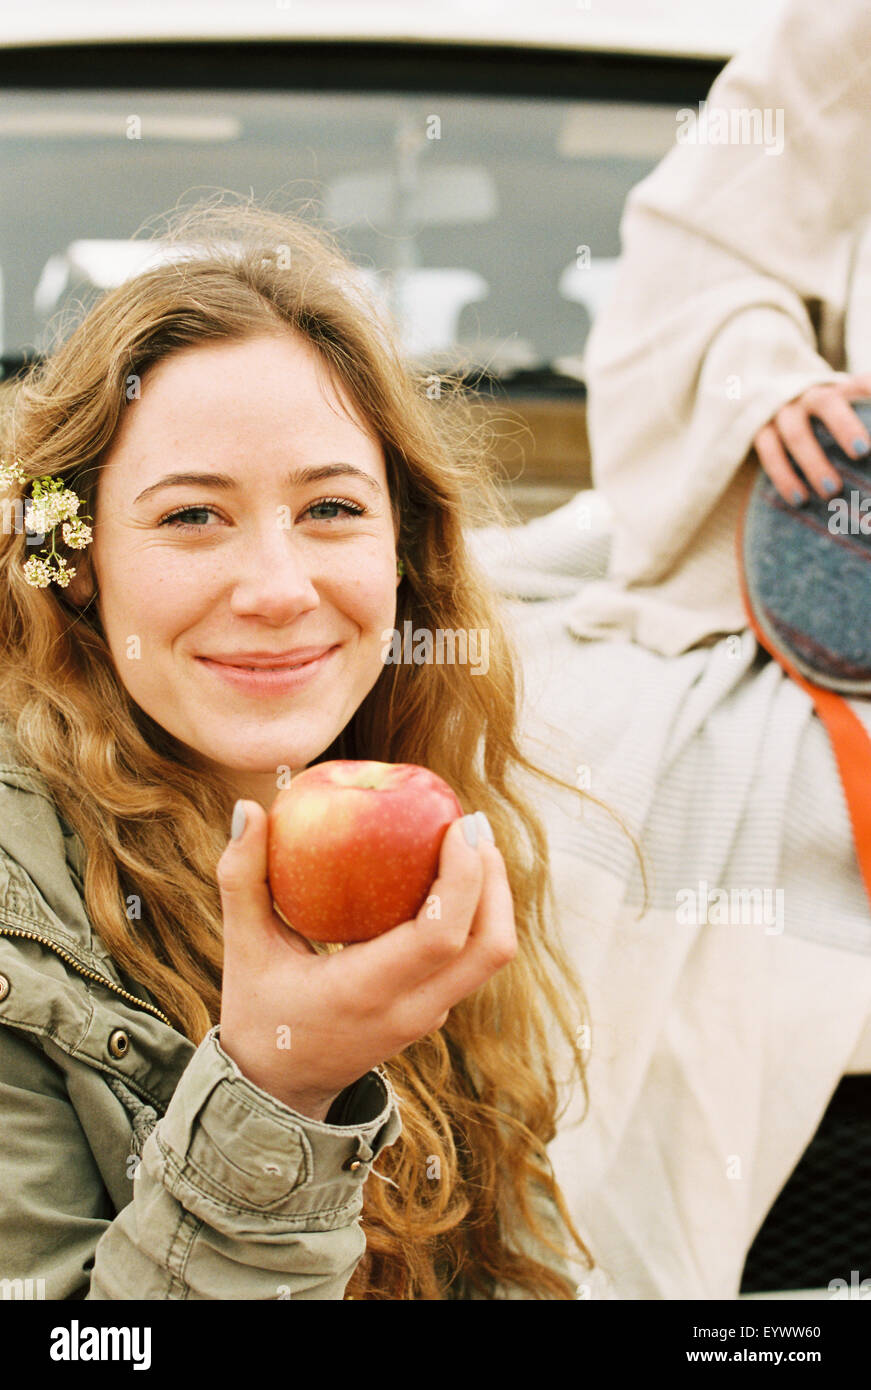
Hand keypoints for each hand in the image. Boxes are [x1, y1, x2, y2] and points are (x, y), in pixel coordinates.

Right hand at [216, 802, 515, 1120]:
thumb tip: (247, 808)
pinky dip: (477, 914)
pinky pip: (474, 961)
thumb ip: (240, 878)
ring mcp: (428, 1017)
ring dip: (493, 895)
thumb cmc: (258, 1012)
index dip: (464, 877)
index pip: (440, 936)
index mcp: (365, 992)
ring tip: (470, 843)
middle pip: (490, 946)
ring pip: (492, 957)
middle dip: (493, 878)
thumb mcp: (241, 947)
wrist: (277, 1091)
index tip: (457, 826)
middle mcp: (409, 1010)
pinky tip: (451, 875)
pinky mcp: (433, 1014)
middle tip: (472, 823)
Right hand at [752, 374, 870, 505]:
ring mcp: (780, 412)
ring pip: (796, 434)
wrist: (765, 401)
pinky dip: (784, 478)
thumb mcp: (836, 408)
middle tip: (863, 451)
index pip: (858, 384)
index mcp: (833, 387)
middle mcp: (807, 394)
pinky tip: (800, 499)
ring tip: (832, 490)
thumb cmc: (815, 417)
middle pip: (826, 403)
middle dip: (844, 426)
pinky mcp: (758, 431)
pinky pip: (770, 454)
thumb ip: (857, 420)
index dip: (870, 389)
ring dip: (814, 463)